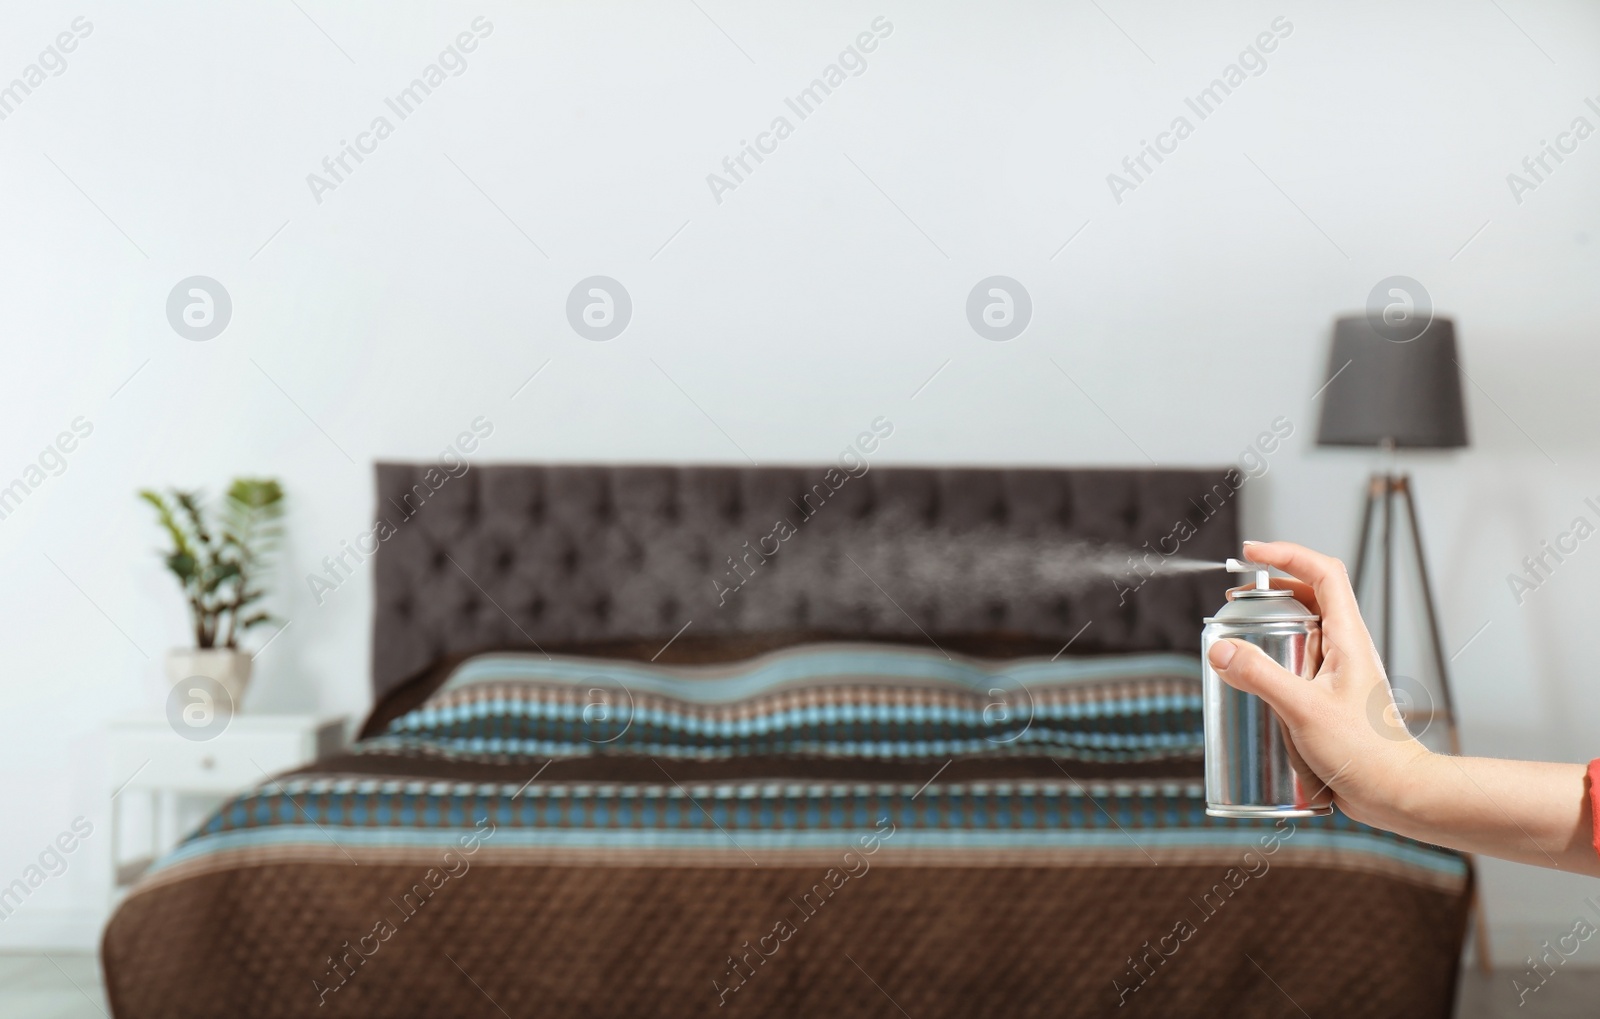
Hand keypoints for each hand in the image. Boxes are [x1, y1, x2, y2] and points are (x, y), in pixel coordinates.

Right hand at [1206, 540, 1431, 826]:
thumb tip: (1220, 648)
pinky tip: (1252, 687)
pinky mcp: (1329, 698)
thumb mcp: (1304, 710)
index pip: (1323, 574)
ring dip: (1270, 627)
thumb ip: (1260, 676)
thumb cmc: (1365, 752)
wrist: (1397, 793)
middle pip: (1310, 598)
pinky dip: (1273, 662)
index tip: (1251, 554)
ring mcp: (1339, 674)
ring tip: (1237, 640)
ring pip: (1304, 632)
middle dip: (1269, 591)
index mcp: (1348, 638)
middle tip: (1235, 601)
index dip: (1288, 554)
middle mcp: (1346, 649)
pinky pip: (1299, 665)